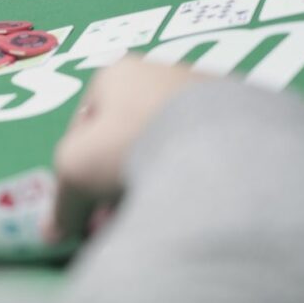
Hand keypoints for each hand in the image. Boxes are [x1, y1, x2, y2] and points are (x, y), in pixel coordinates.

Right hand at [50, 57, 206, 238]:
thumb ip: (61, 202)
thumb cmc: (132, 144)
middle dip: (117, 179)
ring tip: (162, 212)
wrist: (221, 145)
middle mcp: (160, 69)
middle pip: (128, 134)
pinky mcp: (248, 110)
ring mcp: (206, 88)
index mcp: (116, 72)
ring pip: (168, 141)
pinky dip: (198, 173)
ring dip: (157, 175)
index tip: (88, 210)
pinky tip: (199, 198)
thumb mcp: (75, 171)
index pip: (84, 126)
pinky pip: (208, 149)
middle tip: (122, 218)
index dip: (79, 171)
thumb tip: (55, 233)